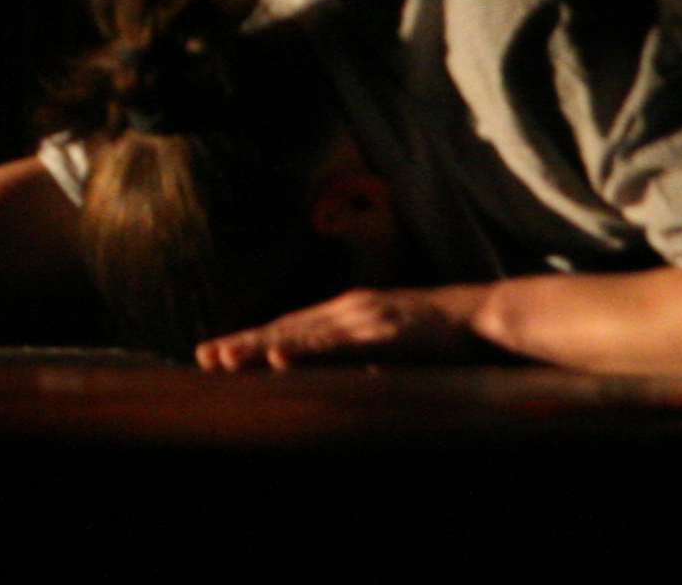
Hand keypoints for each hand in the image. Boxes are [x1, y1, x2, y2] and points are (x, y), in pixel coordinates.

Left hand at [196, 283, 488, 371]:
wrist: (478, 317)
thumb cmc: (433, 335)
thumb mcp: (383, 342)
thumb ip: (353, 353)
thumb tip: (318, 370)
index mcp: (344, 315)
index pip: (289, 328)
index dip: (252, 341)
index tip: (215, 356)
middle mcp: (346, 312)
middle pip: (286, 328)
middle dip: (244, 344)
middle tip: (204, 358)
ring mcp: (362, 319)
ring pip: (302, 335)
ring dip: (262, 347)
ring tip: (228, 359)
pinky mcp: (382, 332)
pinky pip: (338, 344)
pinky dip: (307, 349)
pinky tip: (282, 356)